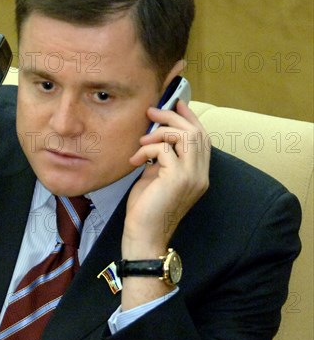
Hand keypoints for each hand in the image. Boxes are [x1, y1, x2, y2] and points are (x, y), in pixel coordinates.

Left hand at [120, 101, 209, 307]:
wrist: (144, 236)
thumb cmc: (146, 209)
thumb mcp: (155, 177)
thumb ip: (161, 159)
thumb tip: (155, 138)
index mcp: (198, 174)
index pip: (202, 138)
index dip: (190, 118)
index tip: (175, 103)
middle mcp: (200, 174)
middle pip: (196, 132)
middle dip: (173, 117)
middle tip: (152, 111)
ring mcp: (192, 177)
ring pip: (185, 136)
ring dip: (161, 131)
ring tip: (142, 140)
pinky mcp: (178, 179)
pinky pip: (165, 149)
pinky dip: (148, 149)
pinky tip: (136, 159)